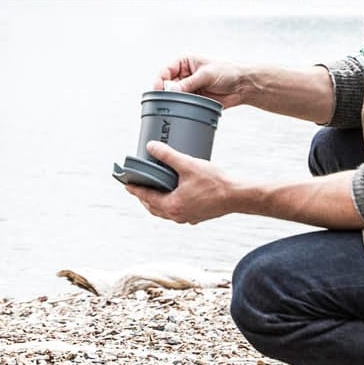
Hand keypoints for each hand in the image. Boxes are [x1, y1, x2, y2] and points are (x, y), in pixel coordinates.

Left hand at [123, 141, 239, 224]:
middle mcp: (178, 215)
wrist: (237, 196)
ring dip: (157, 203)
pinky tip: (175, 197)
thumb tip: (151, 146)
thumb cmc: (215, 182)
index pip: (146, 197)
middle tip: (138, 187)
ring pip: (165, 212)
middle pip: (154, 207)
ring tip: (154, 191)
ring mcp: (188, 218)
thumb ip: (168, 155)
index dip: (135, 189)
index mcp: (172, 205)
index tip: (126, 185)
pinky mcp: (197, 216)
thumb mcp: (188, 165)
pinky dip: (171, 205)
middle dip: (144, 197)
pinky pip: (178, 212)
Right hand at [153, 55, 248, 107]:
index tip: (158, 89)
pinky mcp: (194, 99)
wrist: (243, 86)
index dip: (159, 80)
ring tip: (176, 105)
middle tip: (166, 100)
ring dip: (174, 101)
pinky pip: (183, 104)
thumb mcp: (207, 74)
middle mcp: (185, 75)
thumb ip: (189, 83)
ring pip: (174, 96)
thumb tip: (171, 90)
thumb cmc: (227, 72)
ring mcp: (189, 88)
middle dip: (166, 92)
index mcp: (185, 62)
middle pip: (167, 85)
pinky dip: (181, 108)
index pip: (166, 70)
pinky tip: (182, 110)